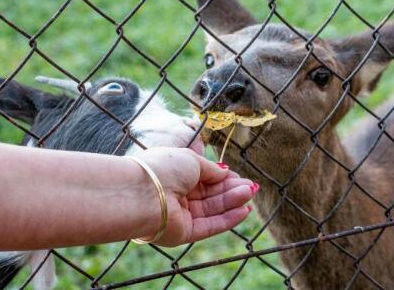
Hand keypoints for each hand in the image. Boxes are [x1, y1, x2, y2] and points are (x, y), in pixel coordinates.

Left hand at [131, 147, 255, 246]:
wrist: (141, 194)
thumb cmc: (163, 169)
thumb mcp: (192, 161)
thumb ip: (211, 170)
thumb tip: (225, 172)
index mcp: (176, 176)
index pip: (205, 179)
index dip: (224, 179)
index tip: (241, 177)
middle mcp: (177, 196)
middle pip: (211, 195)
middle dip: (232, 190)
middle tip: (252, 186)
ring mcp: (180, 216)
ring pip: (212, 210)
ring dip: (233, 202)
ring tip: (251, 193)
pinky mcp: (183, 233)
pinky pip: (209, 226)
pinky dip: (227, 219)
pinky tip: (243, 211)